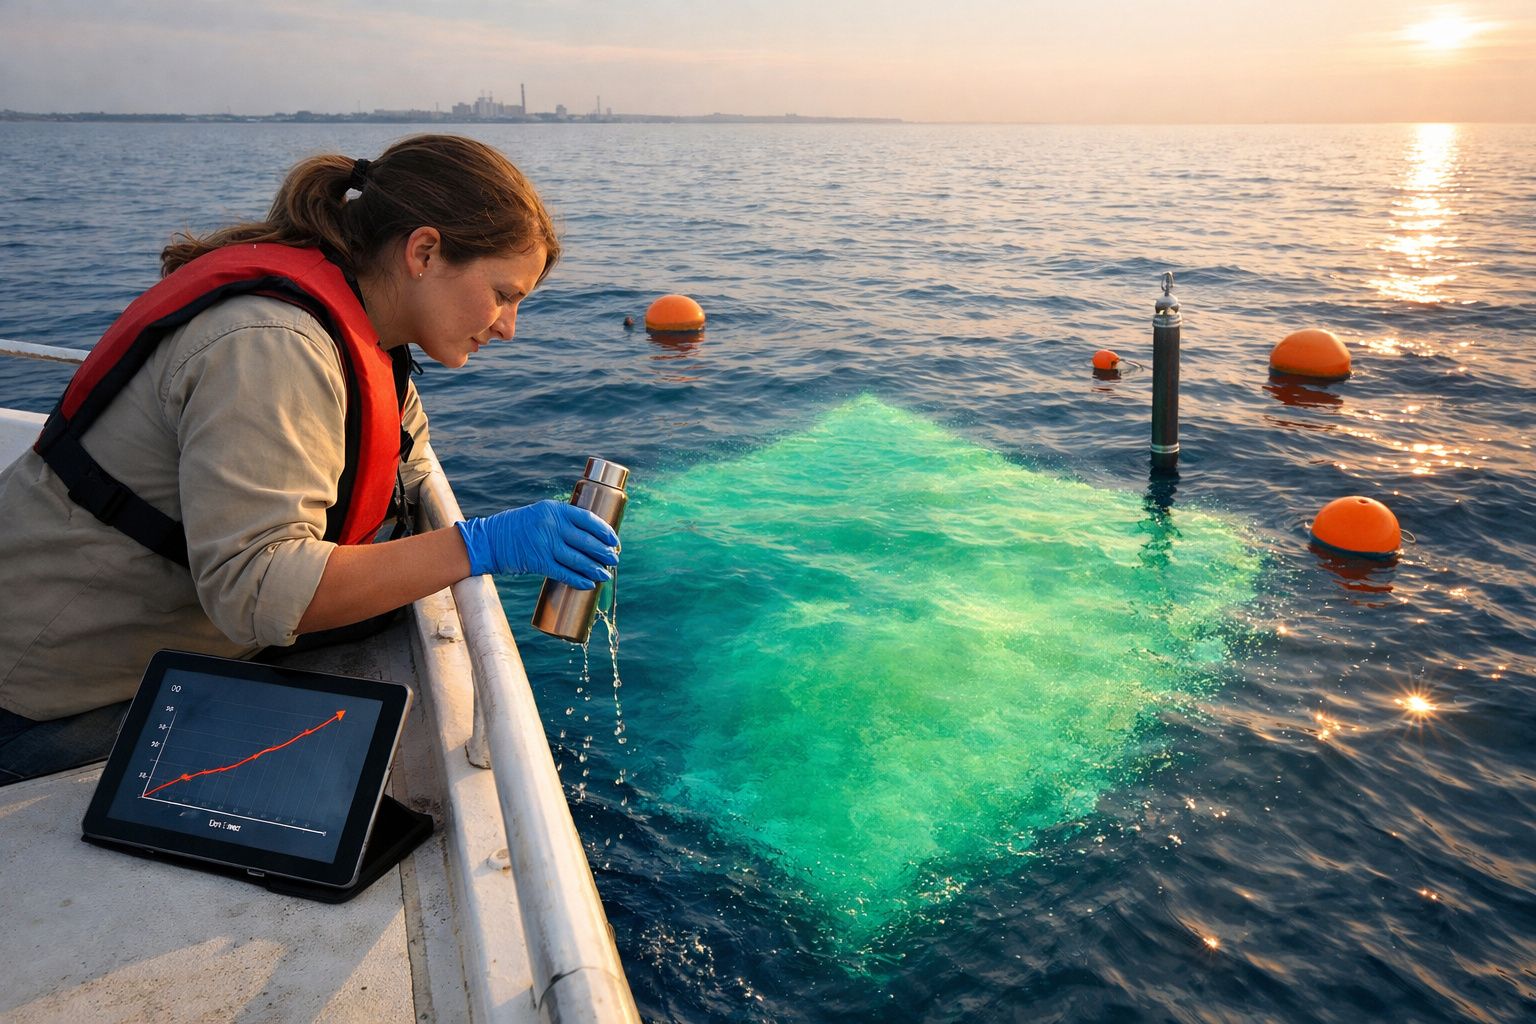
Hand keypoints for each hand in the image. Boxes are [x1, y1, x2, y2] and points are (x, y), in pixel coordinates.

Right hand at [455, 500, 619, 587]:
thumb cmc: (519, 527)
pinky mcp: (538, 562)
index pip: (588, 519)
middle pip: (586, 541)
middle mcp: (552, 525)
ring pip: (578, 559)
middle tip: (614, 559)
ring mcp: (545, 544)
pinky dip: (578, 580)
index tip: (614, 540)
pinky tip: (589, 584)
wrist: (491, 540)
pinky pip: (564, 573)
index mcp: (555, 510)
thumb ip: (562, 521)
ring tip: (606, 574)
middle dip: (604, 552)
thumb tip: (590, 536)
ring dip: (595, 569)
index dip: (605, 531)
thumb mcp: (541, 514)